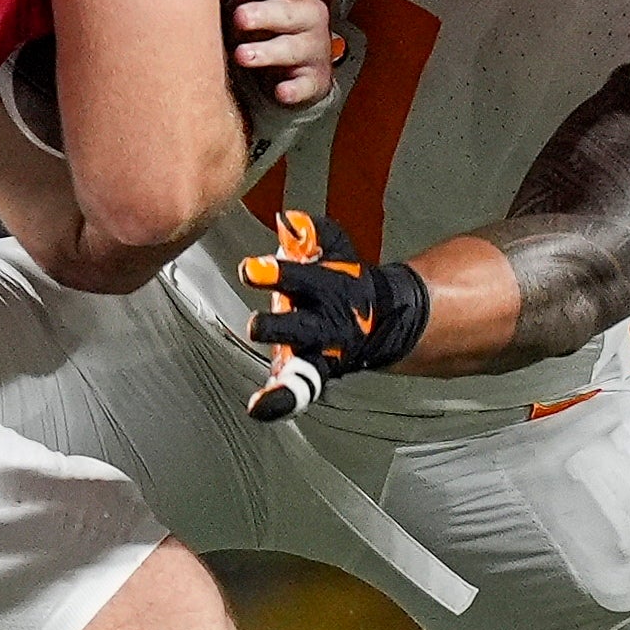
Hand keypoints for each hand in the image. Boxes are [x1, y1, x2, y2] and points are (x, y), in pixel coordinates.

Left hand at [228, 0, 334, 110]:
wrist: (292, 71)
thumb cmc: (264, 29)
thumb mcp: (251, 7)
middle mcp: (308, 16)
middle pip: (288, 11)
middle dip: (264, 14)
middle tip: (239, 18)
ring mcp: (314, 48)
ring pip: (293, 48)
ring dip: (267, 51)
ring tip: (242, 56)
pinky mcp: (314, 79)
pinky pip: (305, 84)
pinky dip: (294, 89)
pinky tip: (281, 92)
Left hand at [241, 211, 429, 418]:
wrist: (380, 318)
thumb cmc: (343, 278)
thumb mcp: (334, 246)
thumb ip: (313, 232)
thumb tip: (288, 219)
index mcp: (327, 287)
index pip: (300, 278)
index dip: (276, 273)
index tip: (249, 270)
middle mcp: (323, 324)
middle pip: (298, 328)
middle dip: (276, 327)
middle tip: (255, 327)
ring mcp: (319, 353)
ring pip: (304, 371)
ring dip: (285, 383)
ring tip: (263, 401)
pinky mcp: (313, 374)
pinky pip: (300, 391)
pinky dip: (281, 402)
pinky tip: (259, 410)